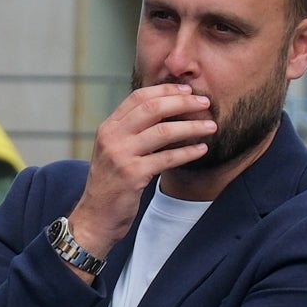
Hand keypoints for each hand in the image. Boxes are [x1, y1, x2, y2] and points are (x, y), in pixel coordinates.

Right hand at [63, 84, 217, 262]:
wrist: (95, 217)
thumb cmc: (111, 184)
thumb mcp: (114, 151)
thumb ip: (132, 132)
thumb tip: (166, 112)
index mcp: (108, 127)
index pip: (138, 97)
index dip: (165, 90)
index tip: (187, 90)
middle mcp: (112, 137)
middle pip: (152, 108)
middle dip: (182, 102)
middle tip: (205, 102)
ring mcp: (121, 156)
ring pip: (163, 131)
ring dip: (191, 126)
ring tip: (211, 125)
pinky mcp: (132, 175)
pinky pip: (167, 159)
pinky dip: (188, 152)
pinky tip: (202, 149)